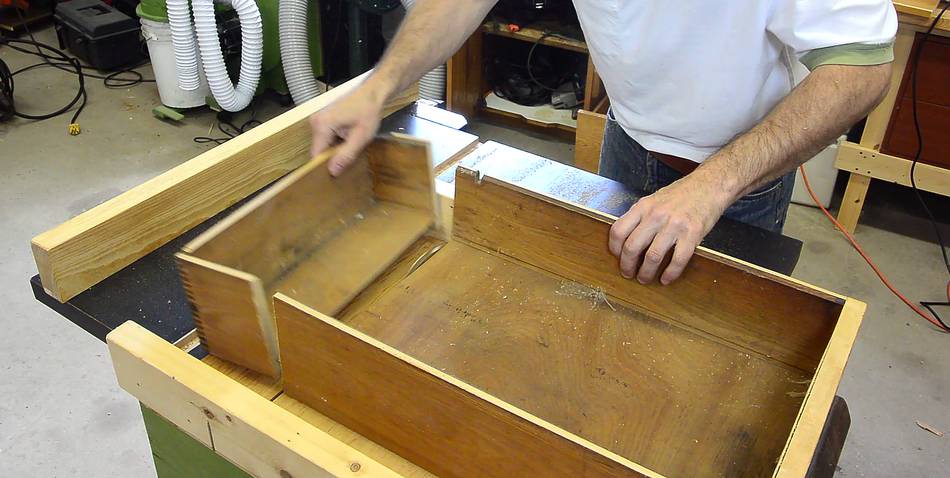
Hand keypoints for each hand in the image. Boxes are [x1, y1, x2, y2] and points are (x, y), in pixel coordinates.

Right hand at [309, 81, 390, 175]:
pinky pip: (325, 138)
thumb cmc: (369, 111)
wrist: (373, 92)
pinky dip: (335, 143)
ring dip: (335, 150)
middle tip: (348, 162)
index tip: (336, 176)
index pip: (316, 155)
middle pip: (319, 150)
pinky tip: (347, 142)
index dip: (325, 167)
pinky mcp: (322, 119)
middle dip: (332, 158)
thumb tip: (332, 172)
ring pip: (323, 145)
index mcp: (322, 125)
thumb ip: (346, 155)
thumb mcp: (361, 137)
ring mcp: (318, 119)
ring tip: (350, 150)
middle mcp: (315, 122)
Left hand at [608, 175, 729, 284]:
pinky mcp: (692, 234)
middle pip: (632, 247)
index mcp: (643, 206)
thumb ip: (640, 216)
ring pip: (653, 257)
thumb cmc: (681, 194)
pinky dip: (670, 274)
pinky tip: (666, 279)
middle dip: (627, 266)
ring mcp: (674, 225)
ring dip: (646, 273)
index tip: (617, 257)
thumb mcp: (654, 199)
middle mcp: (656, 215)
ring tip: (644, 279)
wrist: (710, 185)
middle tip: (628, 273)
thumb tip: (625, 238)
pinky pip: (677, 260)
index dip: (614, 248)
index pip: (618, 231)